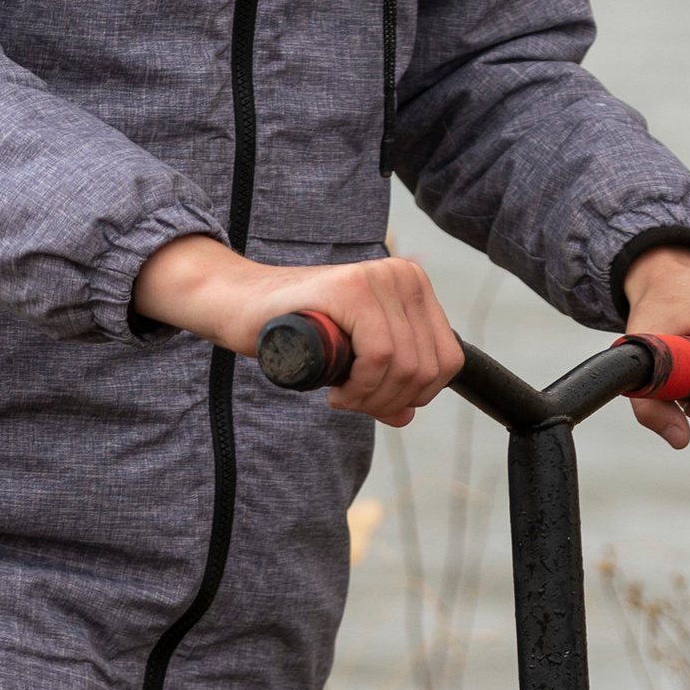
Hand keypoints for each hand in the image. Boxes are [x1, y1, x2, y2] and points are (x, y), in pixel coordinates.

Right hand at [131, 235, 462, 427]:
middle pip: (429, 368)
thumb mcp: (354, 360)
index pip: (448, 360)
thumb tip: (407, 414)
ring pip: (406, 366)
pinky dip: (360, 387)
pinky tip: (336, 390)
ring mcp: (379, 277)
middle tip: (352, 402)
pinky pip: (380, 357)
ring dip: (372, 398)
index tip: (376, 401)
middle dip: (391, 400)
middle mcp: (403, 275)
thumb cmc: (297, 333)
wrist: (242, 306)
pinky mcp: (352, 288)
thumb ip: (385, 382)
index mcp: (415, 286)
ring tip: (342, 396)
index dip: (416, 396)